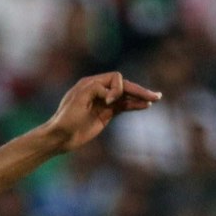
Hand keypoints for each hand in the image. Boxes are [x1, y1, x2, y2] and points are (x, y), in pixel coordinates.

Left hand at [43, 73, 159, 152]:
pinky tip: (145, 105)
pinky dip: (134, 105)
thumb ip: (94, 89)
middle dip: (138, 90)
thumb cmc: (65, 119)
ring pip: (126, 96)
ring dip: (140, 96)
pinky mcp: (106, 113)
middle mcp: (98, 90)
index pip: (114, 78)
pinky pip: (124, 106)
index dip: (117, 89)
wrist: (60, 137)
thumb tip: (112, 93)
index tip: (107, 103)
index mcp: (90, 83)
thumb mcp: (78, 100)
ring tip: (156, 98)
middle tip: (154, 96)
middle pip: (124, 86)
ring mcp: (103, 102)